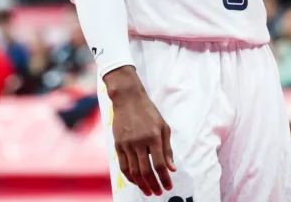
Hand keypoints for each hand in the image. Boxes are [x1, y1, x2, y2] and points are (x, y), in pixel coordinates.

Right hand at [105, 67, 175, 195]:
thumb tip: (172, 169)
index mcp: (153, 136)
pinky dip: (130, 177)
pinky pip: (123, 166)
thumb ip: (167, 148)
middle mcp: (140, 141)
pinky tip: (136, 181)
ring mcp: (127, 144)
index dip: (164, 178)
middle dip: (153, 185)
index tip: (168, 186)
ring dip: (141, 184)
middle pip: (146, 170)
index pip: (159, 164)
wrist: (128, 98)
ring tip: (148, 191)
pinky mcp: (118, 144)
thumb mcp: (163, 126)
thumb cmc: (148, 111)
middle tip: (158, 193)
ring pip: (134, 171)